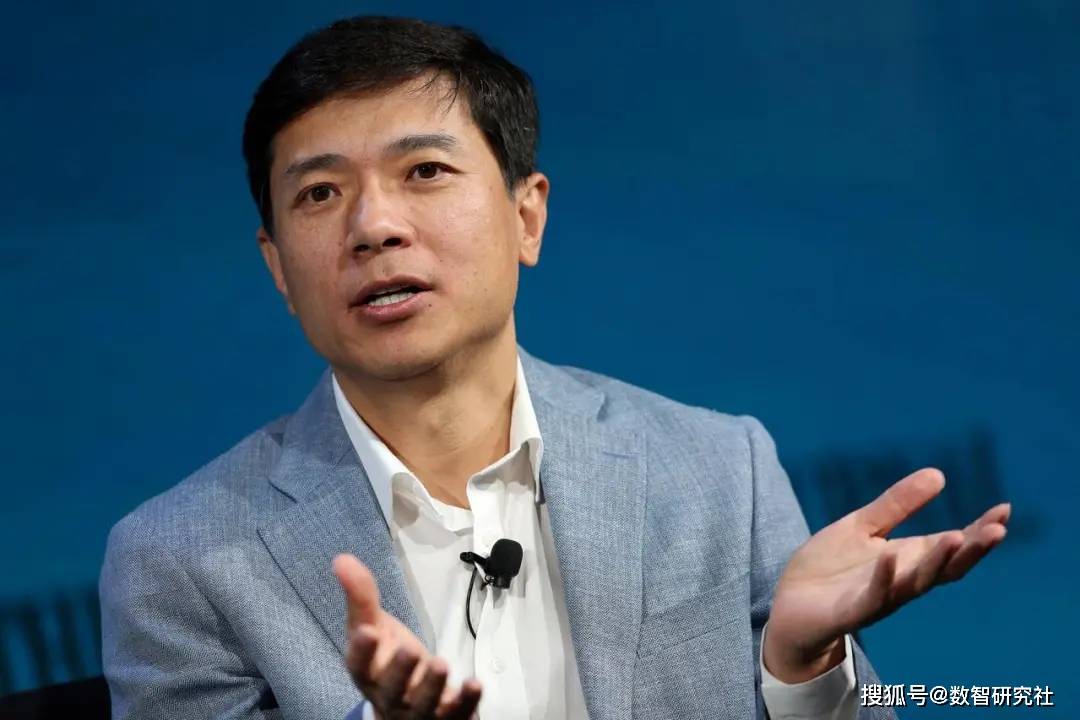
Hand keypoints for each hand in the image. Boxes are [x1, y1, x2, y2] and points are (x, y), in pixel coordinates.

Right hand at [333, 554, 482, 718]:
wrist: (407, 701)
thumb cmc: (387, 660)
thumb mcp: (372, 626)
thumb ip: (361, 595)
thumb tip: (342, 558)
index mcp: (368, 673)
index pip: (359, 666)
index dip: (361, 651)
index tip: (366, 631)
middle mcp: (390, 696)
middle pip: (392, 690)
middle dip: (400, 672)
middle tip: (409, 650)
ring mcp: (418, 711)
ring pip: (423, 705)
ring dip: (432, 687)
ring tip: (441, 664)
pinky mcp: (446, 717)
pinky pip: (457, 714)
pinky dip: (466, 702)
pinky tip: (474, 684)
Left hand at [763, 468, 1009, 682]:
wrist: (790, 607)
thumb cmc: (829, 569)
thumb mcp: (862, 527)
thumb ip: (897, 504)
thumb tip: (939, 475)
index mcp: (907, 559)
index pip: (952, 546)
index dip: (979, 531)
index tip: (1005, 510)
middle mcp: (901, 581)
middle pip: (945, 568)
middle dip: (972, 550)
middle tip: (998, 529)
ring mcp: (879, 597)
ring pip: (916, 583)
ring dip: (937, 562)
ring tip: (957, 536)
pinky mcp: (851, 612)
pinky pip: (872, 596)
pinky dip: (883, 578)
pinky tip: (891, 556)